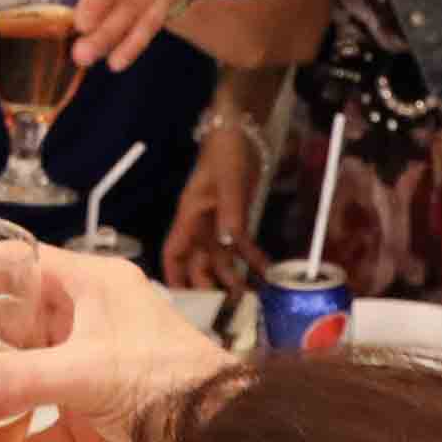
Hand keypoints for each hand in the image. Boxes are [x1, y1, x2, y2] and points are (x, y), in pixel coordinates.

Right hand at [0, 245, 232, 441]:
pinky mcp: (97, 419)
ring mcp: (92, 372)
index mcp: (92, 288)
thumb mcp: (87, 374)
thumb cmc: (172, 384)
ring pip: (26, 382)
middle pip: (16, 326)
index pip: (21, 263)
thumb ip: (17, 382)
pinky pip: (46, 435)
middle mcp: (90, 323)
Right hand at [163, 126, 260, 288]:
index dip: (173, 277)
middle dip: (209, 287)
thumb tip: (230, 244)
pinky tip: (267, 273)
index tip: (180, 301)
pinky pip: (242, 245)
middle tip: (224, 310)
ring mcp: (218, 222)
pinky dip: (253, 259)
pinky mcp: (236, 217)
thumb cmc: (226, 152)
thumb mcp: (228, 181)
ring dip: (234, 278)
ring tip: (249, 299)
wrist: (240, 131)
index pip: (174, 252)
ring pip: (221, 259)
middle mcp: (200, 225)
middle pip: (198, 263)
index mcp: (189, 216)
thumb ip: (230, 212)